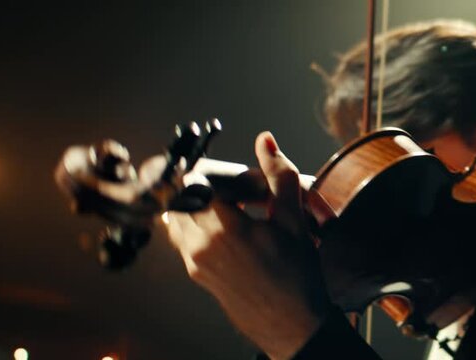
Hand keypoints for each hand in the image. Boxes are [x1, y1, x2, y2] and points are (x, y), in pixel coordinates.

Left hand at [165, 132, 329, 358]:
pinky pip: (186, 241)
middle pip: (180, 200)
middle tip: (228, 189)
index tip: (218, 168)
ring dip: (198, 208)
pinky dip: (200, 228)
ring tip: (231, 210)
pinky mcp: (199, 276)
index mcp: (222, 228)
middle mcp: (199, 245)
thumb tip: (265, 141)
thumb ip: (278, 176)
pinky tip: (233, 233)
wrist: (293, 324)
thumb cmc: (296, 275)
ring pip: (179, 221)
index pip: (193, 183)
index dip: (205, 171)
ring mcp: (195, 263)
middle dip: (200, 188)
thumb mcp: (292, 220)